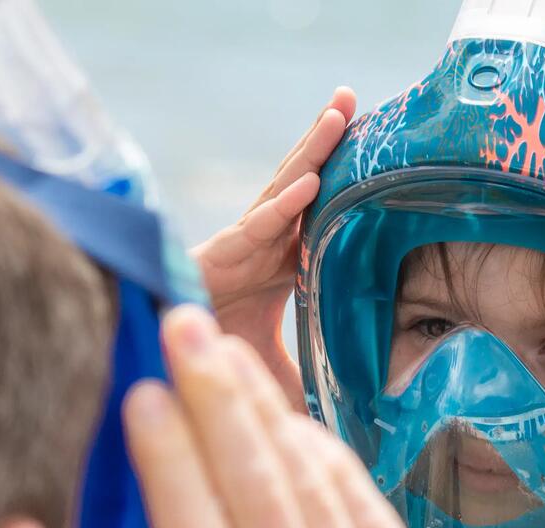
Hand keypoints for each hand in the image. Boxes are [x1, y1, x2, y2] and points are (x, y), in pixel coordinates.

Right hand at [124, 307, 544, 527]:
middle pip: (255, 494)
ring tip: (235, 354)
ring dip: (272, 414)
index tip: (142, 397)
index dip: (168, 459)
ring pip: (317, 494)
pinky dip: (338, 468)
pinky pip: (376, 522)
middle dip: (216, 399)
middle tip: (182, 325)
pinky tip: (307, 429)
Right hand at [191, 88, 356, 408]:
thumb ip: (304, 381)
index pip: (321, 212)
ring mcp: (242, 245)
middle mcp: (264, 243)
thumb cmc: (209, 360)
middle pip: (304, 183)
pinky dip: (285, 205)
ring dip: (313, 151)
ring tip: (340, 113)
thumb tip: (343, 412)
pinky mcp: (219, 257)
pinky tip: (311, 182)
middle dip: (328, 140)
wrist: (161, 366)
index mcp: (281, 260)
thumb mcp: (271, 370)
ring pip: (284, 189)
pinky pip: (257, 227)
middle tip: (353, 97)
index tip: (383, 154)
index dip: (347, 182)